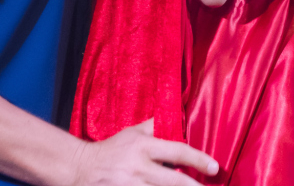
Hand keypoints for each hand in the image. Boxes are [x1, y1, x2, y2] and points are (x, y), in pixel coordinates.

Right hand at [74, 120, 217, 185]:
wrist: (80, 167)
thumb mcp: (132, 132)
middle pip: (173, 180)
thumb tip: (177, 115)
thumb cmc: (111, 149)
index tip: (214, 167)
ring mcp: (130, 185)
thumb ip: (154, 125)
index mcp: (144, 147)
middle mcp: (139, 167)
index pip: (177, 151)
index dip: (198, 159)